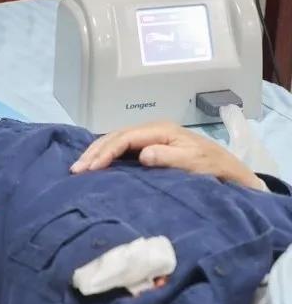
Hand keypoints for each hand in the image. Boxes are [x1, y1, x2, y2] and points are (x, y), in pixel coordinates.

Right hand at [70, 121, 263, 189]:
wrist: (229, 172)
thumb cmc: (212, 169)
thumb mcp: (194, 164)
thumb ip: (169, 157)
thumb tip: (143, 154)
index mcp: (160, 131)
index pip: (124, 138)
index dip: (105, 152)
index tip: (91, 169)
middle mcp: (152, 131)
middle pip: (115, 137)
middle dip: (93, 152)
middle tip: (75, 170)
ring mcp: (150, 138)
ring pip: (115, 141)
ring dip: (96, 153)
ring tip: (79, 168)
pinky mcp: (149, 147)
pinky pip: (120, 148)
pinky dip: (104, 155)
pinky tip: (93, 165)